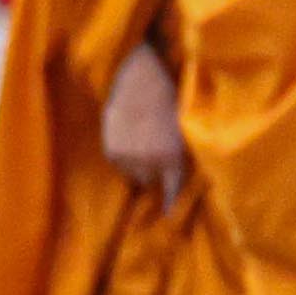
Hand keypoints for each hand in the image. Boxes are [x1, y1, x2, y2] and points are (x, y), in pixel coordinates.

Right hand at [101, 43, 187, 209]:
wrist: (140, 78)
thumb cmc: (171, 101)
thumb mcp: (184, 131)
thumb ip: (182, 155)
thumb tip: (180, 178)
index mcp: (173, 159)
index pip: (172, 193)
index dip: (170, 204)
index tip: (169, 216)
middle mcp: (150, 163)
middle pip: (151, 184)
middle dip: (154, 176)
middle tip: (155, 159)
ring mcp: (128, 157)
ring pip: (134, 175)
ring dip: (138, 167)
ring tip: (142, 144)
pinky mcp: (111, 150)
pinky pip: (119, 165)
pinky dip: (124, 157)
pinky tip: (129, 138)